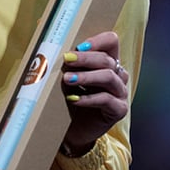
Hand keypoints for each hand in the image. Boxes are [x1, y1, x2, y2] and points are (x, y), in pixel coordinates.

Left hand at [60, 31, 129, 154]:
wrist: (74, 129)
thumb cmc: (70, 98)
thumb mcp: (67, 76)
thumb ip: (65, 61)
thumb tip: (49, 40)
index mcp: (107, 62)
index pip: (111, 42)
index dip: (98, 41)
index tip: (78, 45)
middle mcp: (118, 75)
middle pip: (107, 60)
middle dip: (85, 58)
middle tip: (66, 59)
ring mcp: (120, 92)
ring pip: (109, 77)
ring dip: (87, 76)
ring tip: (67, 79)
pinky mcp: (119, 110)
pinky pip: (107, 100)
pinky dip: (89, 98)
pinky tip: (74, 99)